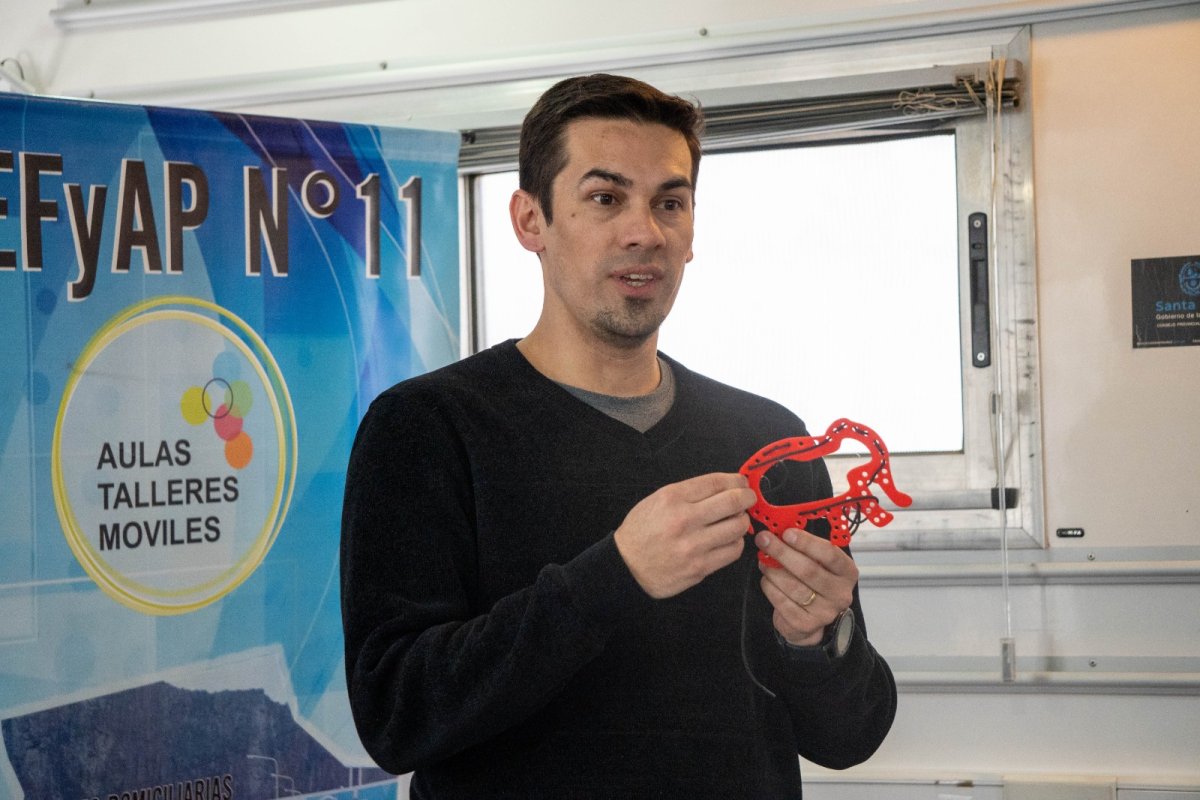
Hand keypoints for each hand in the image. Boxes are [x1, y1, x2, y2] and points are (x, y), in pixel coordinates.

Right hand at [614, 473, 755, 598]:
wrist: (626, 566)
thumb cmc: (641, 531)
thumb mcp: (657, 500)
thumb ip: (689, 493)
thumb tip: (724, 488)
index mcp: (673, 498)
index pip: (716, 482)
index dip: (736, 481)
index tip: (742, 483)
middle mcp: (684, 520)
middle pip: (733, 502)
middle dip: (748, 497)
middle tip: (749, 498)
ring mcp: (693, 545)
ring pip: (738, 528)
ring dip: (742, 521)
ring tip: (736, 521)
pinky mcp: (700, 567)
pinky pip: (732, 551)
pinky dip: (736, 543)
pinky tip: (729, 540)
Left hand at [755, 528, 857, 645]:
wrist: (812, 619)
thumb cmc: (813, 582)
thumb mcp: (817, 562)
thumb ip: (805, 547)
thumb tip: (779, 529)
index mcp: (847, 572)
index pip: (830, 554)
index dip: (807, 543)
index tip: (786, 533)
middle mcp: (840, 593)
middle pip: (809, 570)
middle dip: (782, 553)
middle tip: (764, 541)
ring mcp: (825, 612)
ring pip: (793, 587)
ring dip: (773, 571)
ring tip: (763, 561)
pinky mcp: (806, 624)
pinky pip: (782, 602)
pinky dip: (770, 588)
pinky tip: (767, 580)